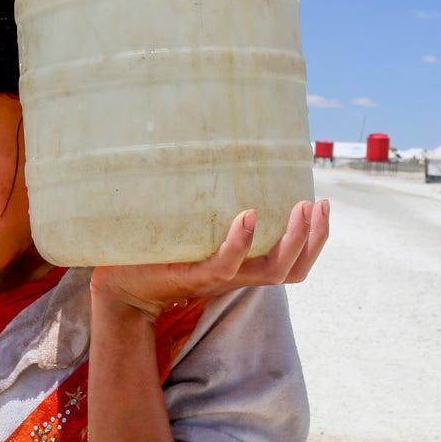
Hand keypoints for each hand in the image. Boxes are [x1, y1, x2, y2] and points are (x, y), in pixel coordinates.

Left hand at [89, 199, 330, 319]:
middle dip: (314, 238)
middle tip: (319, 204)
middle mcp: (235, 276)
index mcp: (242, 267)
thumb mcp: (192, 229)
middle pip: (292, 269)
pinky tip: (249, 216)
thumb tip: (224, 159)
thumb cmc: (155, 253)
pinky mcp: (190, 277)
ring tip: (300, 208)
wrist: (119, 282)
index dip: (315, 239)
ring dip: (291, 240)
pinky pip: (224, 266)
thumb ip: (211, 209)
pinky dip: (240, 243)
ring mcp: (215, 279)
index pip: (292, 263)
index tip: (321, 204)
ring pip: (270, 271)